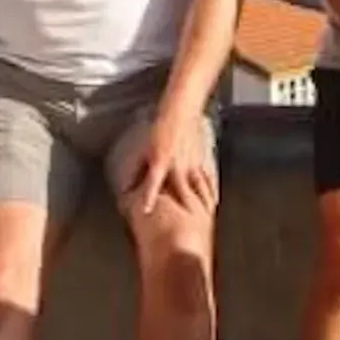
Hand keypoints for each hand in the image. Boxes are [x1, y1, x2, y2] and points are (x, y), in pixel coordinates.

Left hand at [124, 104, 218, 221]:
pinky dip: (210, 193)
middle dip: (184, 210)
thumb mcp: (144, 149)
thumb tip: (126, 188)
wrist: (181, 112)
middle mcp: (178, 166)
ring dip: (201, 205)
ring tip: (203, 220)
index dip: (149, 197)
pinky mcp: (201, 161)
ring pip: (198, 189)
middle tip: (186, 227)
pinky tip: (213, 203)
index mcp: (161, 162)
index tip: (146, 211)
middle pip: (182, 193)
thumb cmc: (160, 128)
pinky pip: (207, 181)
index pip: (153, 184)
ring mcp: (192, 165)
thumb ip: (136, 170)